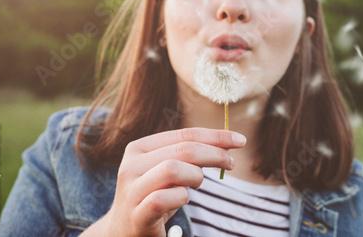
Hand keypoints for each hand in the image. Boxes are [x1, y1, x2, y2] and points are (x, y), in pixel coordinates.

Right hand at [82, 127, 245, 236]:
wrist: (123, 231)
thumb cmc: (153, 196)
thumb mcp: (167, 170)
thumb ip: (187, 155)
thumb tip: (226, 143)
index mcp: (139, 148)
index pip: (184, 134)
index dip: (215, 136)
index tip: (240, 141)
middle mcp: (131, 165)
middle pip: (183, 150)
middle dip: (214, 154)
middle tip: (230, 163)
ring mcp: (131, 190)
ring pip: (172, 169)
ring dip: (195, 176)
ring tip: (197, 184)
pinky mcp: (136, 215)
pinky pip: (162, 199)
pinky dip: (181, 197)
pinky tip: (183, 199)